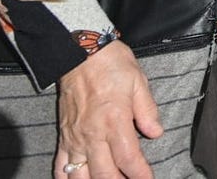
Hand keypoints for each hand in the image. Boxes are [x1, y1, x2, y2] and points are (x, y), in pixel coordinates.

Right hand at [54, 41, 161, 178]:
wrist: (80, 51)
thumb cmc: (111, 64)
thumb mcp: (138, 82)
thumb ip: (147, 110)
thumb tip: (156, 132)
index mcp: (115, 120)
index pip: (128, 159)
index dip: (140, 175)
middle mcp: (93, 134)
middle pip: (105, 174)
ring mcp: (76, 138)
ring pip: (81, 176)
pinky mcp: (63, 136)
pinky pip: (60, 166)